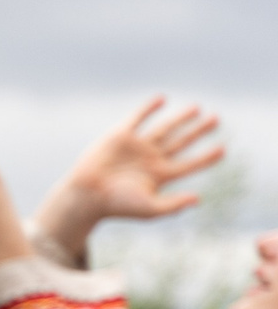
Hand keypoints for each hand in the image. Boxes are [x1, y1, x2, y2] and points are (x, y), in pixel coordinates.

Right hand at [33, 97, 223, 259]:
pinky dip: (149, 109)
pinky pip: (138, 118)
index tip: (222, 150)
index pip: (190, 164)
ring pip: (164, 129)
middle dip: (198, 131)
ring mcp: (137, 147)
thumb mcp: (149, 209)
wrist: (87, 194)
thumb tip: (198, 199)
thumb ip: (173, 205)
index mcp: (160, 176)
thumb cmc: (117, 206)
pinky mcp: (120, 136)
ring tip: (197, 108)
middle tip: (216, 119)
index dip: (206, 157)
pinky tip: (162, 99)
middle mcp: (151, 159)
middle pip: (181, 142)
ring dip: (181, 118)